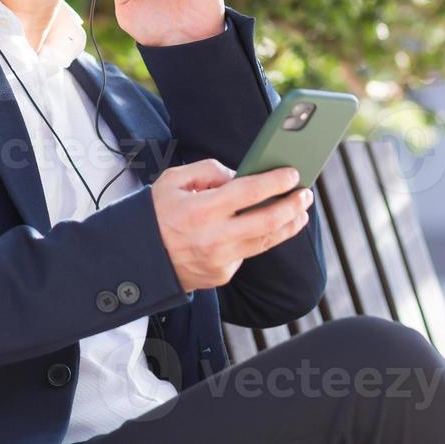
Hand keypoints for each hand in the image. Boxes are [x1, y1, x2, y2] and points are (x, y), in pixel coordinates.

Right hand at [149, 160, 312, 292]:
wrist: (139, 258)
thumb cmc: (155, 214)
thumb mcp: (172, 181)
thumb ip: (207, 171)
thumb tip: (238, 176)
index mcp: (202, 209)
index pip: (249, 192)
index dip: (275, 182)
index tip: (292, 174)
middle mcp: (214, 237)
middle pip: (268, 221)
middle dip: (293, 205)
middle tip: (305, 193)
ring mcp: (221, 259)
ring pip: (266, 241)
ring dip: (288, 225)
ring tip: (300, 212)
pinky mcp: (223, 274)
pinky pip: (247, 253)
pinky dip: (258, 239)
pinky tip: (264, 228)